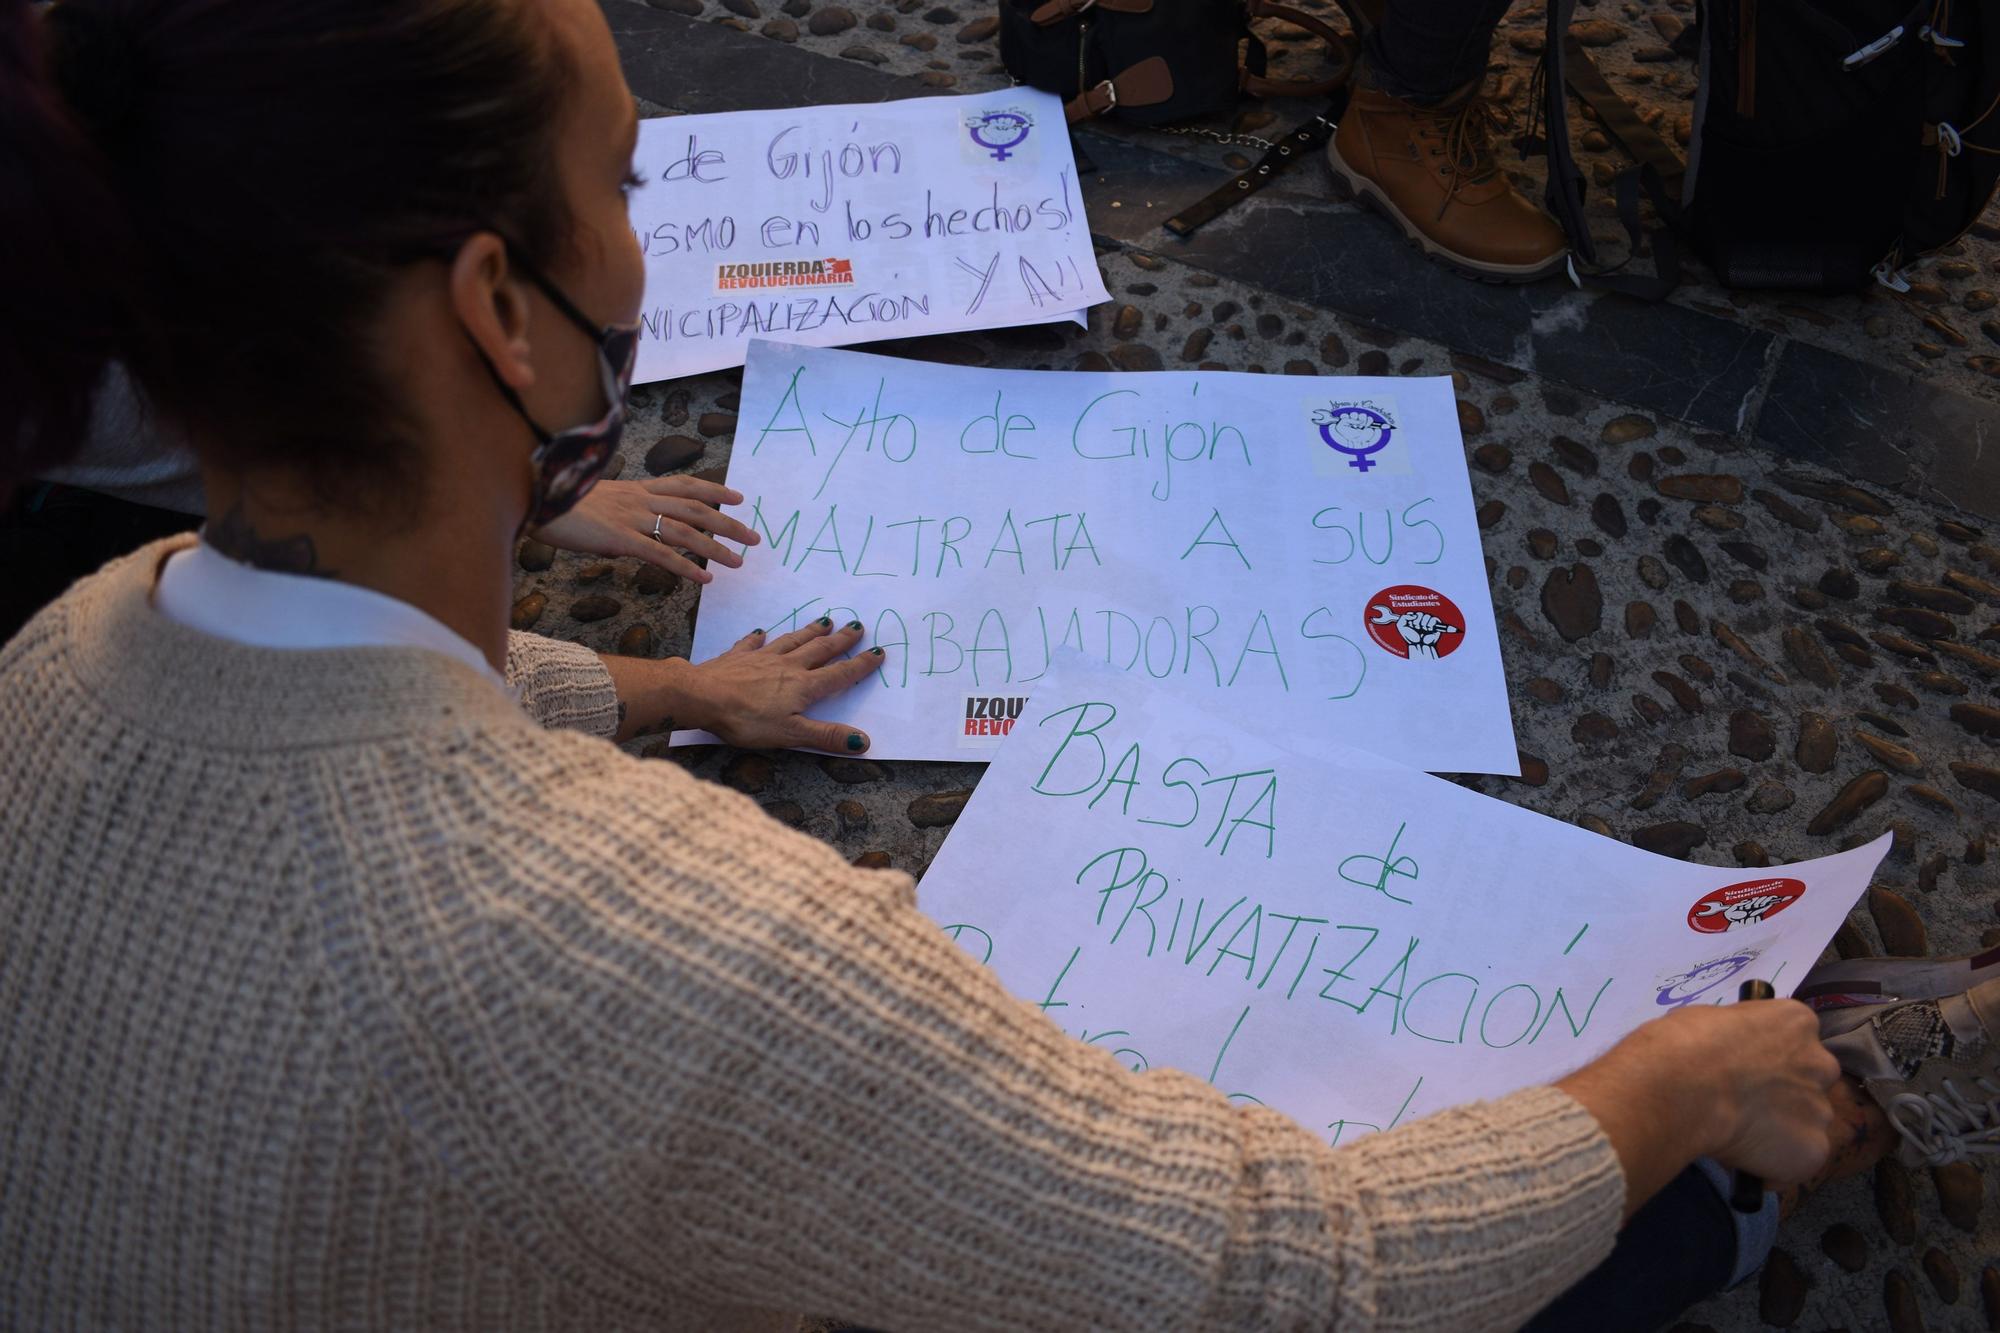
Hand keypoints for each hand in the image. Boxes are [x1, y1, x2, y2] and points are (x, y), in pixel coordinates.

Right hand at [531, 477, 759, 583]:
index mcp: (634, 487)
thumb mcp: (594, 501)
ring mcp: (630, 517)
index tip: (739, 497)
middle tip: (754, 537)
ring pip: (685, 531)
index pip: (684, 485)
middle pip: (696, 508)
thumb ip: (618, 515)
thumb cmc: (556, 502)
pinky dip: (687, 567)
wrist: (532, 497)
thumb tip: (628, 538)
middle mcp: (639, 498)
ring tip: (739, 562)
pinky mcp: (619, 539)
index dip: (715, 489)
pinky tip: (705, 579)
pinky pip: (660, 554)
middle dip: (728, 523)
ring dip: (716, 548)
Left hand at [681, 620, 883, 753]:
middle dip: (840, 640)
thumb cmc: (746, 719)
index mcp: (803, 687)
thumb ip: (825, 736)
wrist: (701, 696)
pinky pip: (752, 643)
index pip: (839, 675)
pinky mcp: (737, 657)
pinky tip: (762, 632)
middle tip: (856, 626)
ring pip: (792, 641)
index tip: (878, 652)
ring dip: (809, 631)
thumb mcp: (790, 734)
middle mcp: (787, 667)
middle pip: (819, 650)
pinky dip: (759, 637)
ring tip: (824, 620)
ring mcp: (761, 659)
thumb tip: (863, 741)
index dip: (860, 665)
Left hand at [1395, 611, 1450, 657]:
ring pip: (1427, 616)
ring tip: (1422, 630)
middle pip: (1419, 614)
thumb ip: (1403, 617)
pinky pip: (1434, 619)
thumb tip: (1413, 615)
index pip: (1412, 613)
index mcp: (1413, 618)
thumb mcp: (1401, 627)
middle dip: (1416, 623)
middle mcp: (1421, 618)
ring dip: (1423, 624)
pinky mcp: (1435, 624)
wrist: (1418, 645)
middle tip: (1416, 629)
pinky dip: (1430, 624)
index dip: (1410, 620)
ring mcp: (1428, 621)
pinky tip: (1428, 629)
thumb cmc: (1411, 637)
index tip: (1410, 626)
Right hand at [1557, 1000, 1837, 1217]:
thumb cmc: (1681, 1045)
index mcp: (1796, 1021)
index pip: (1796, 1038)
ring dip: (1782, 1128)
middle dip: (1785, 1091)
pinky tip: (1744, 1158)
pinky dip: (1775, 1163)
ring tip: (1741, 1135)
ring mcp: (1820, 1109)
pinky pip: (1798, 1159)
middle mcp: (1820, 1062)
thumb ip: (1736, 1037)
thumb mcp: (1708, 1020)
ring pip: (1807, 1121)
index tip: (1746, 1067)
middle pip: (1811, 1079)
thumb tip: (1729, 1054)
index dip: (1770, 1056)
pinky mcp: (1814, 1151)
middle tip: (1747, 1102)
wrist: (1677, 1090)